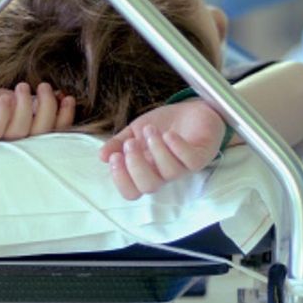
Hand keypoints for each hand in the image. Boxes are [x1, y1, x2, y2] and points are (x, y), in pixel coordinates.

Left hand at [0, 82, 74, 139]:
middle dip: (47, 109)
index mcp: (25, 137)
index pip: (51, 134)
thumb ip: (37, 102)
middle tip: (43, 87)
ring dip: (26, 107)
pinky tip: (5, 98)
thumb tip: (61, 96)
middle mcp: (11, 143)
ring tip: (22, 87)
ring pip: (19, 132)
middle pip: (39, 134)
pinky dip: (3, 114)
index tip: (67, 98)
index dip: (63, 118)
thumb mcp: (17, 100)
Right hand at [99, 100, 226, 199]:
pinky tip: (169, 134)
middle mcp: (163, 173)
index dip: (121, 179)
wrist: (192, 111)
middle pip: (149, 187)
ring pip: (169, 173)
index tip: (114, 157)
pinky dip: (177, 147)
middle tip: (131, 143)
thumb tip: (102, 156)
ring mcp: (183, 167)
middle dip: (136, 165)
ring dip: (156, 149)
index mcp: (146, 171)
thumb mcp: (134, 132)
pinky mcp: (200, 156)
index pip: (132, 191)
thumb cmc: (164, 125)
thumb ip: (118, 143)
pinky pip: (190, 161)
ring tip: (150, 130)